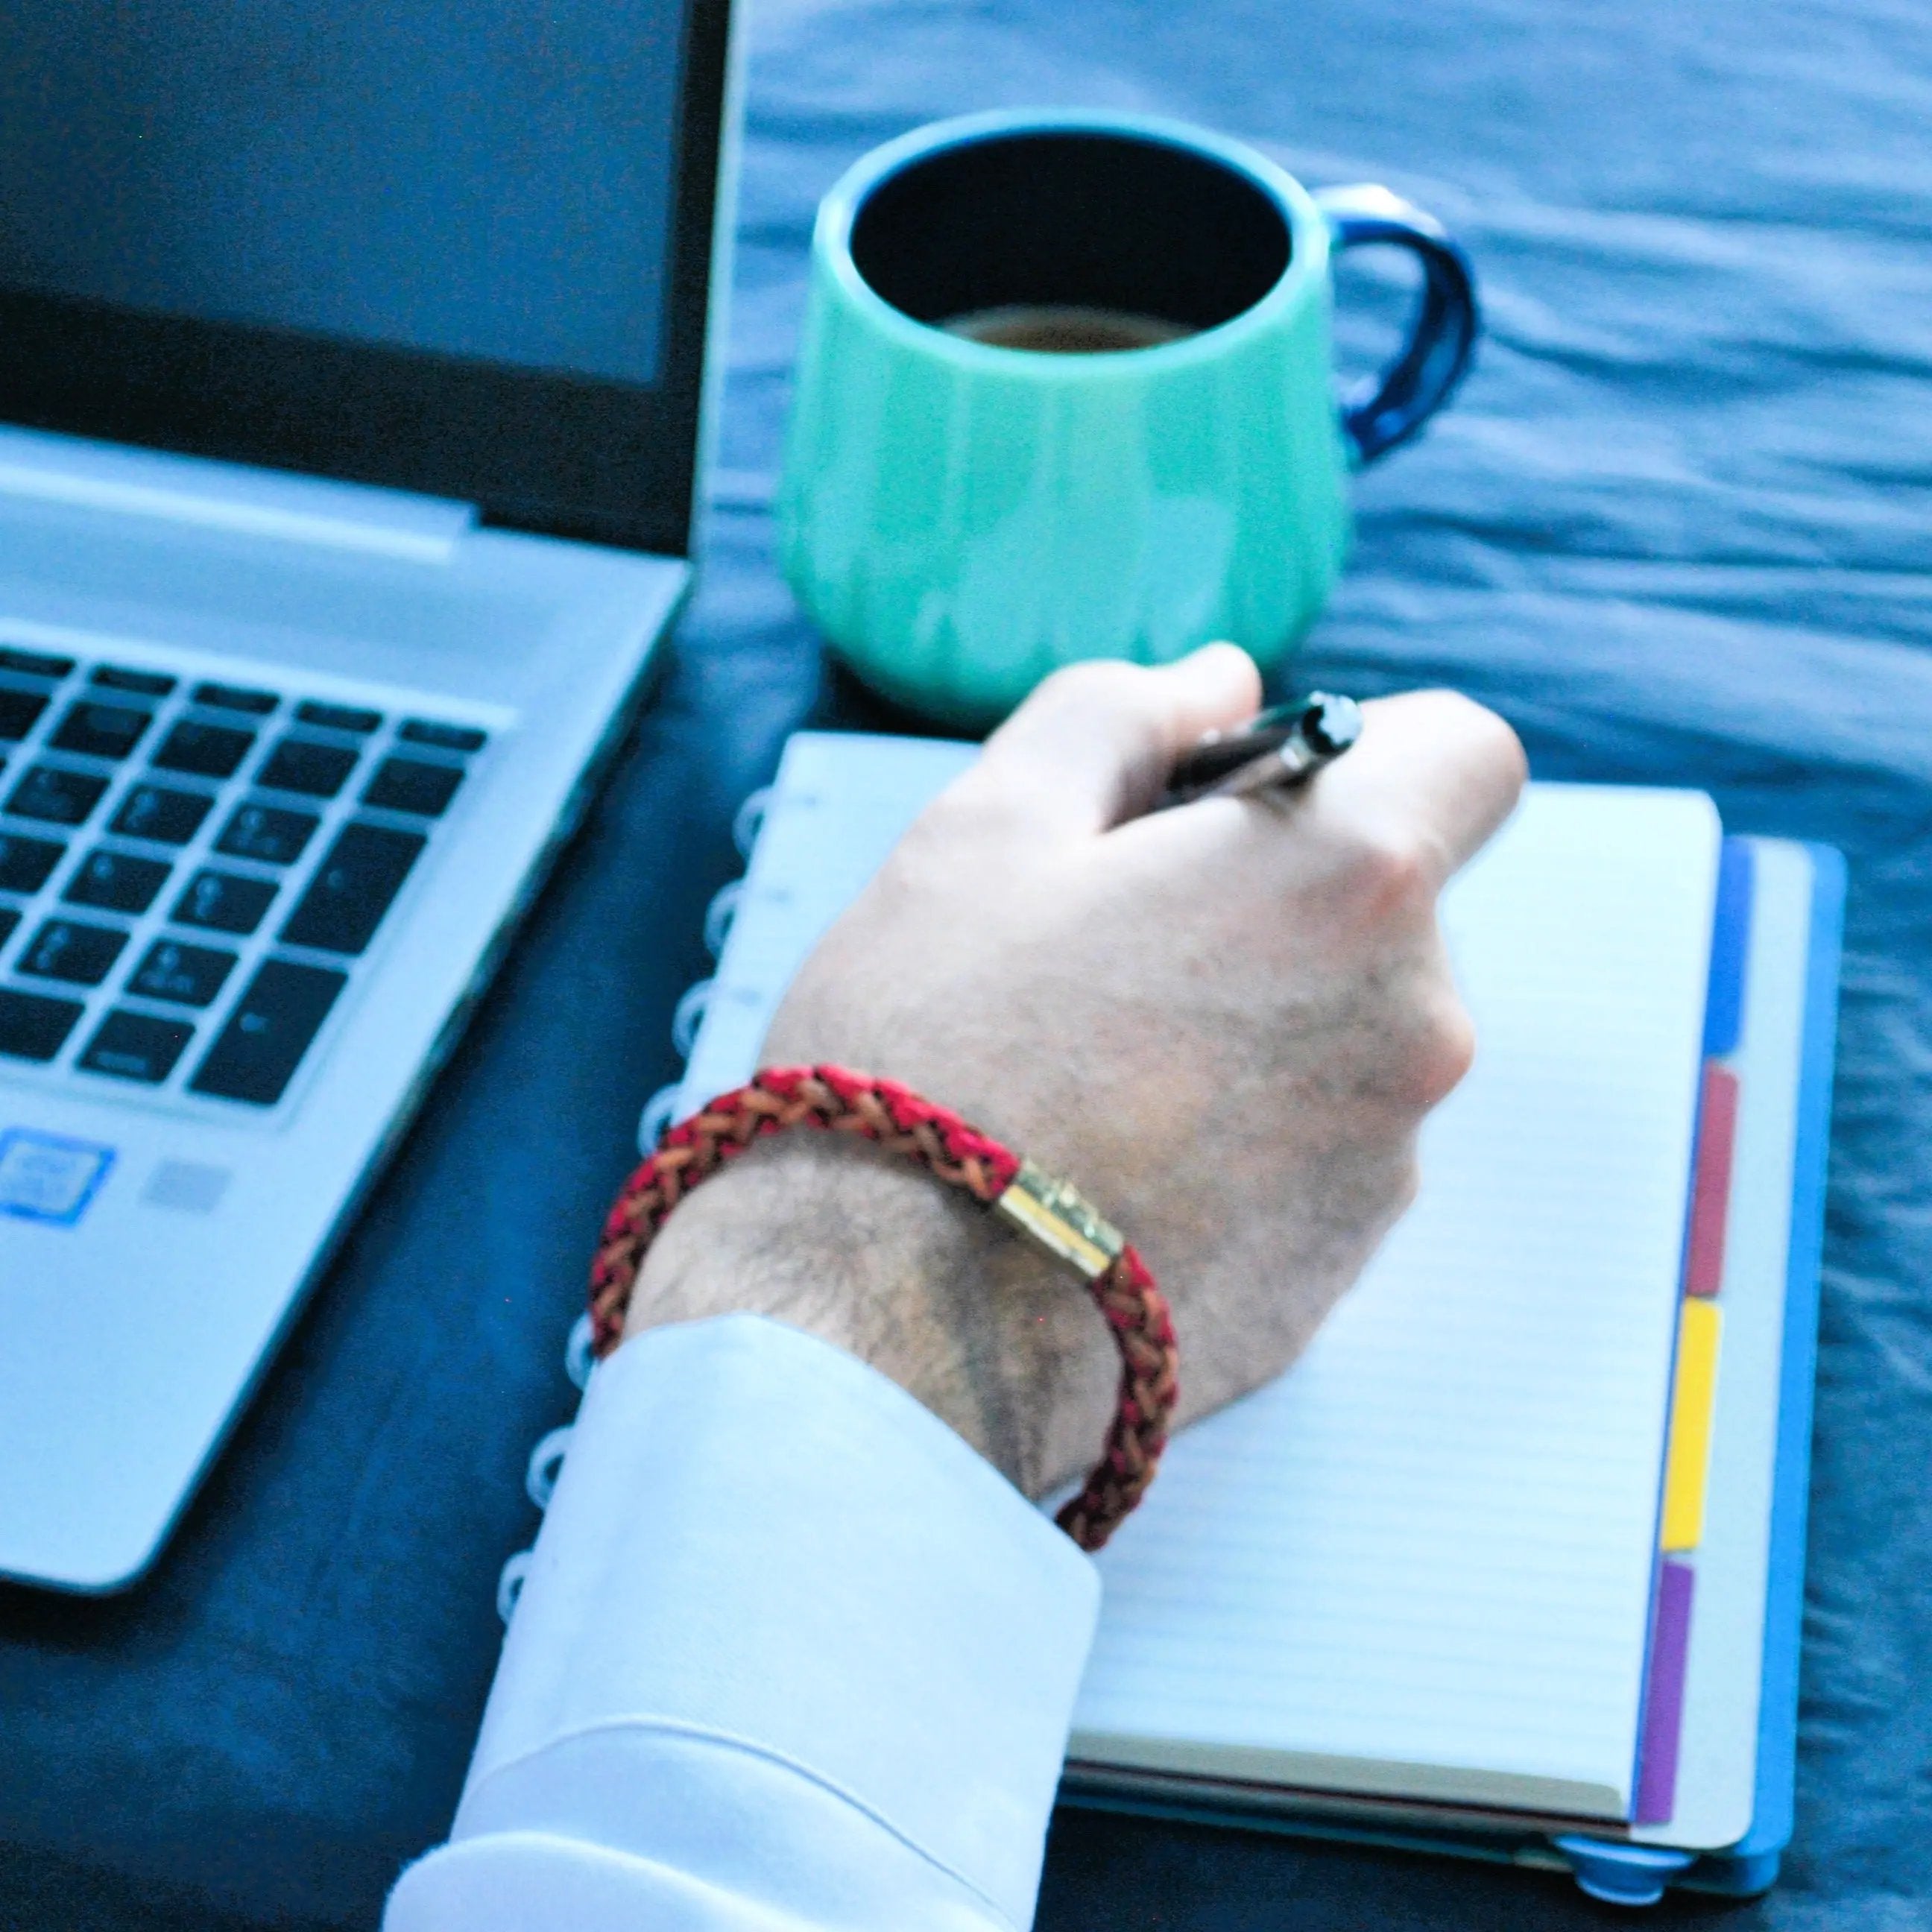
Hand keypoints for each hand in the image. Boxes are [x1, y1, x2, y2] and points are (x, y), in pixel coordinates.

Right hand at [627, 647, 1525, 1499]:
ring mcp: (1386, 1163)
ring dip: (1255, 1022)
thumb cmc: (929, 1055)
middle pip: (1388, 904)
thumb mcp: (987, 826)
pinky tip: (1114, 1167)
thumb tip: (1225, 682)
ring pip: (1344, 1033)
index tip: (1251, 798)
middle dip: (1275, 897)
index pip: (1468, 755)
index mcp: (1348, 882)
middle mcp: (1413, 1024)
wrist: (892, 1330)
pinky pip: (1316, 1151)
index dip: (1367, 749)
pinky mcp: (1341, 1269)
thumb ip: (1123, 715)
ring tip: (1092, 1072)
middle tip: (1111, 947)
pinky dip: (1244, 1136)